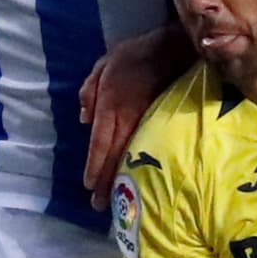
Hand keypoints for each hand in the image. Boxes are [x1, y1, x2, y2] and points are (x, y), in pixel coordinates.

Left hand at [80, 27, 190, 208]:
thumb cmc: (135, 56)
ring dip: (125, 179)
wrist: (173, 50)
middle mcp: (127, 118)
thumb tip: (83, 120)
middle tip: (101, 207)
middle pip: (115, 156)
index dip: (95, 166)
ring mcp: (147, 123)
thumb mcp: (104, 64)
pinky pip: (149, 149)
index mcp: (110, 105)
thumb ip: (89, 91)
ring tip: (120, 201)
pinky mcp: (162, 124)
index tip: (89, 186)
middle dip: (108, 182)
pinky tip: (141, 181)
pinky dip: (142, 167)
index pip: (100, 143)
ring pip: (133, 157)